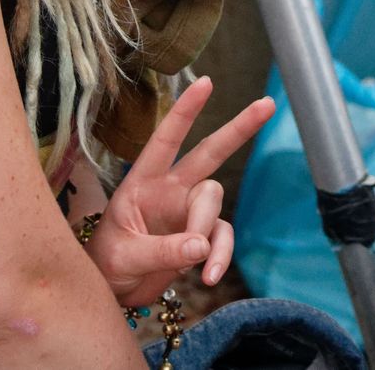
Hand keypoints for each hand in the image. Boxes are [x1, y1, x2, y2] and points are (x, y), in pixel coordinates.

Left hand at [86, 77, 273, 306]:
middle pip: (209, 152)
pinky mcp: (201, 237)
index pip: (165, 139)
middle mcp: (171, 189)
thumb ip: (163, 250)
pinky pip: (221, 239)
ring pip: (215, 202)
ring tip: (200, 264)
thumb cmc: (108, 263)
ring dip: (210, 232)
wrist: (114, 291)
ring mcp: (188, 211)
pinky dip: (220, 257)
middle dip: (238, 129)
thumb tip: (202, 245)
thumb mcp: (125, 256)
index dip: (185, 111)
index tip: (206, 83)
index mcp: (144, 181)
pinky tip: (209, 277)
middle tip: (266, 104)